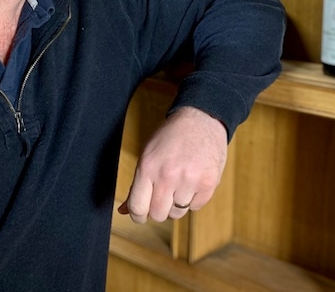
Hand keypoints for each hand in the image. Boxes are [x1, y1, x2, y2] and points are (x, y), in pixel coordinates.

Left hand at [117, 106, 227, 222]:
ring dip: (176, 203)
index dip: (137, 216)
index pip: (137, 207)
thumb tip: (125, 211)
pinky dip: (193, 199)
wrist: (201, 119)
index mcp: (148, 167)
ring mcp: (190, 180)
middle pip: (158, 215)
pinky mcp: (209, 183)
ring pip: (178, 213)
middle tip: (162, 196)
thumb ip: (137, 184)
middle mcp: (168, 176)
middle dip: (158, 209)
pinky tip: (192, 181)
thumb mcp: (148, 155)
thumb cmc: (171, 137)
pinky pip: (195, 207)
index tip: (141, 215)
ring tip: (179, 183)